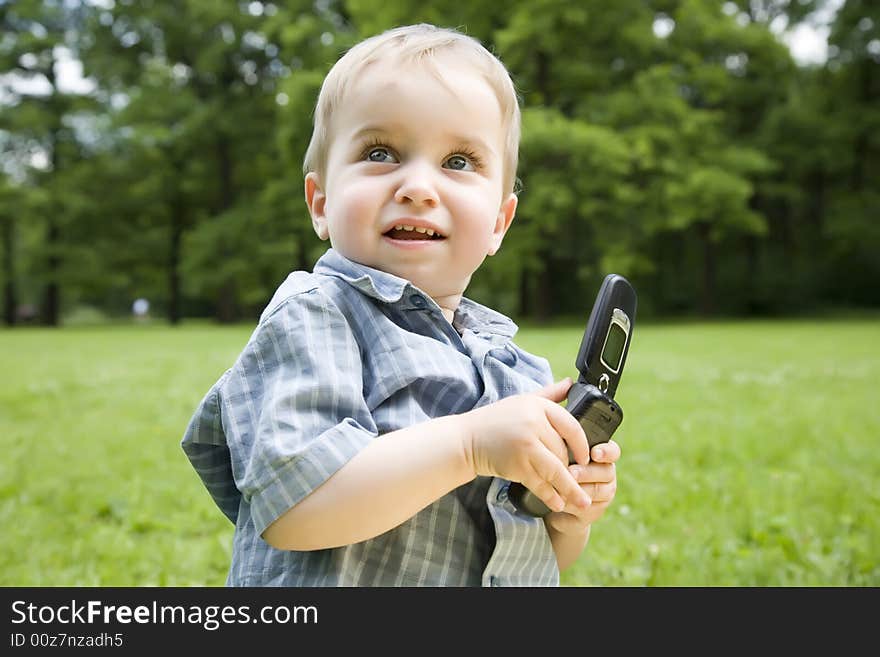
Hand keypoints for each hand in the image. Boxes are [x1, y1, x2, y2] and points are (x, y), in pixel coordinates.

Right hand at [462, 378, 590, 513]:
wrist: (465, 440)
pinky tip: (558, 503)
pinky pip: (540, 482)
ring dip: (570, 488)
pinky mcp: (517, 465)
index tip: (587, 458)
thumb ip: (549, 393)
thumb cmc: (495, 420)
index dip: (582, 444)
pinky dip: (550, 495)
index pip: (571, 425)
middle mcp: (533, 423)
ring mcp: (526, 445)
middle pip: (563, 450)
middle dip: (570, 467)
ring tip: (583, 503)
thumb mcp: (523, 400)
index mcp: (537, 406)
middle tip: (576, 479)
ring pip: (556, 470)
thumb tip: (572, 383)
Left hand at [544, 439, 619, 536]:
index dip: (606, 452)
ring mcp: (605, 493)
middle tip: (571, 472)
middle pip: (606, 471)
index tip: (595, 453)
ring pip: (597, 490)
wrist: (555, 501)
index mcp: (601, 455)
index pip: (613, 451)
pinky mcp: (596, 510)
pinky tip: (559, 500)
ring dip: (579, 489)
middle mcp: (607, 473)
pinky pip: (587, 507)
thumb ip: (566, 448)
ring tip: (563, 487)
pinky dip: (572, 503)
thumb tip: (558, 438)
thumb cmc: (558, 470)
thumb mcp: (561, 456)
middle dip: (586, 472)